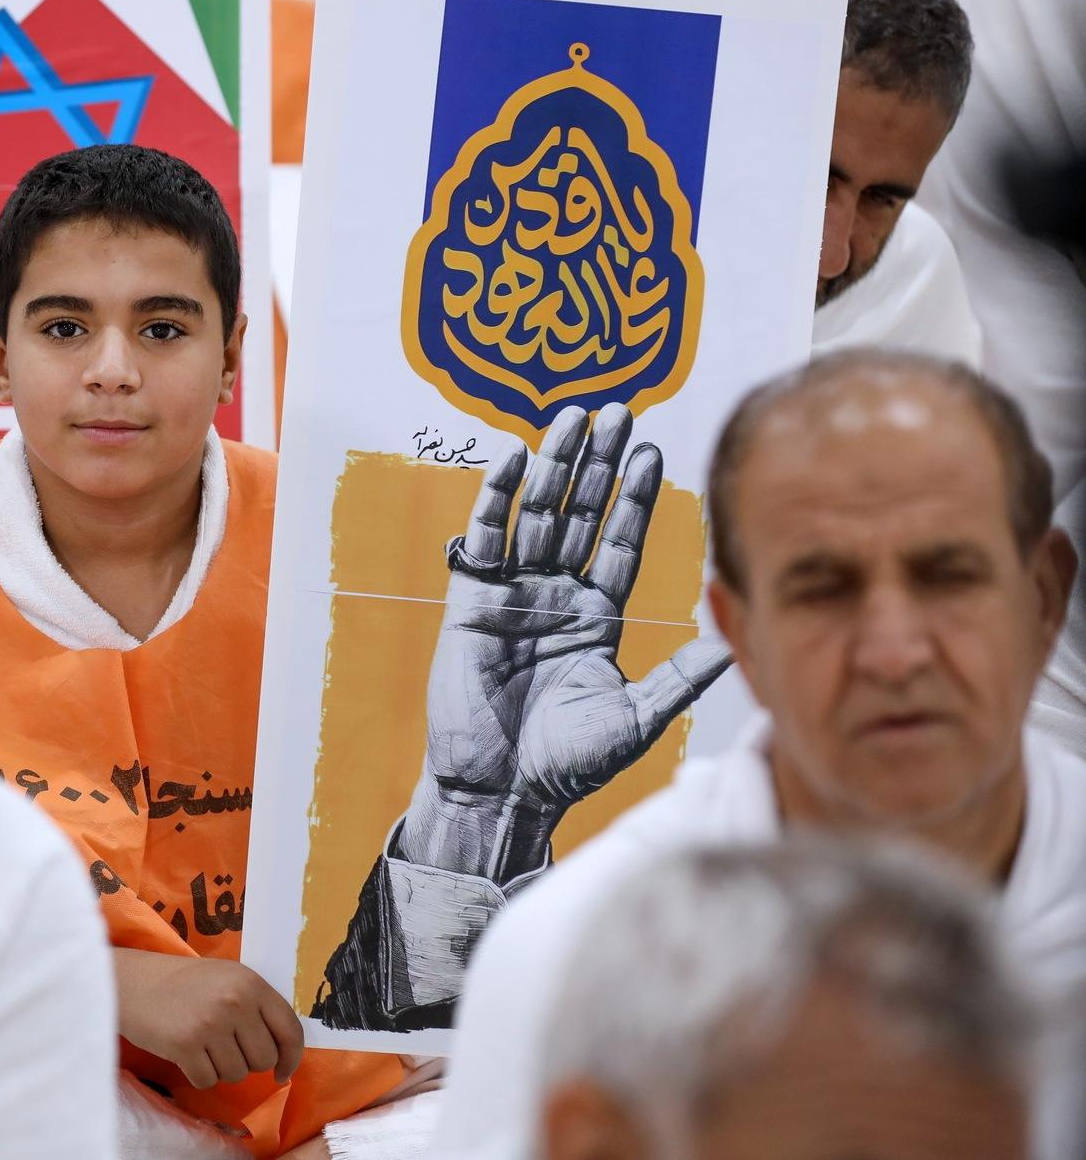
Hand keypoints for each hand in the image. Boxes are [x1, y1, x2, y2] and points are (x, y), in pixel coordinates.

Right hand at [113, 950, 304, 1091]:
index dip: (290, 1058)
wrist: (132, 982)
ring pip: (236, 1074)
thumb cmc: (183, 984)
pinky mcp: (185, 1045)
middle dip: (246, 1062)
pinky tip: (185, 1053)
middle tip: (222, 1046)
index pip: (290, 1030)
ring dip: (220, 1068)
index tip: (281, 1072)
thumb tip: (282, 1055)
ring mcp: (211, 1023)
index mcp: (251, 983)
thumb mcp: (227, 979)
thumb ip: (257, 1008)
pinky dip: (197, 1074)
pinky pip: (207, 1081)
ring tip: (200, 1044)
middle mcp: (235, 1001)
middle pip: (263, 1059)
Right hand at [397, 404, 732, 881]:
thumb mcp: (635, 718)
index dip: (632, 496)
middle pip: (579, 514)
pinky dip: (495, 499)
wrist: (499, 790)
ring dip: (553, 465)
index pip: (618, 542)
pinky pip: (484, 539)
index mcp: (595, 618)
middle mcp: (555, 597)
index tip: (651, 450)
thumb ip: (678, 679)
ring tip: (572, 417)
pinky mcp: (470, 602)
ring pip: (536, 515)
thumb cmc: (564, 764)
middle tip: (614, 409)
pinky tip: (513, 458)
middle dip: (596, 463)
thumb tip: (730, 643)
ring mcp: (512, 595)